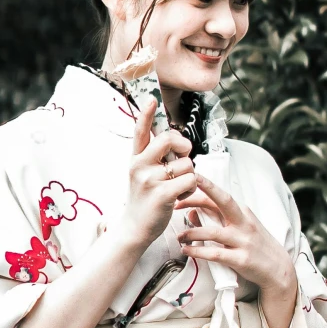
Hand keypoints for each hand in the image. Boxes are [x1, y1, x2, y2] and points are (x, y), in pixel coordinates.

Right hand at [115, 101, 196, 252]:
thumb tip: (174, 138)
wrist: (135, 228)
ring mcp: (149, 179)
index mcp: (136, 158)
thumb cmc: (145, 199)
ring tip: (177, 188)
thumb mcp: (142, 173)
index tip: (151, 99)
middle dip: (184, 146)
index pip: (140, 131)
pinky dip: (191, 189)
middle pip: (170, 138)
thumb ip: (154, 156)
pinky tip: (180, 197)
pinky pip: (190, 180)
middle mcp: (140, 165)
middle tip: (182, 158)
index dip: (146, 114)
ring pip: (187, 163)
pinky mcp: (161, 194)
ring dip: (189, 176)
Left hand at [179, 175, 296, 310]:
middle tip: (178, 198)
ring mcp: (243, 241)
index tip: (185, 186)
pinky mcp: (241, 259)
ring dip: (191, 233)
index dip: (201, 190)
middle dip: (200, 196)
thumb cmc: (257, 246)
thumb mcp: (241, 228)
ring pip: (213, 232)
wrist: (278, 269)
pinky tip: (187, 250)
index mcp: (243, 213)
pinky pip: (215, 254)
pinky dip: (198, 251)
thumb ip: (217, 219)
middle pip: (222, 201)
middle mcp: (244, 223)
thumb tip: (192, 212)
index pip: (220, 195)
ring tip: (179, 236)